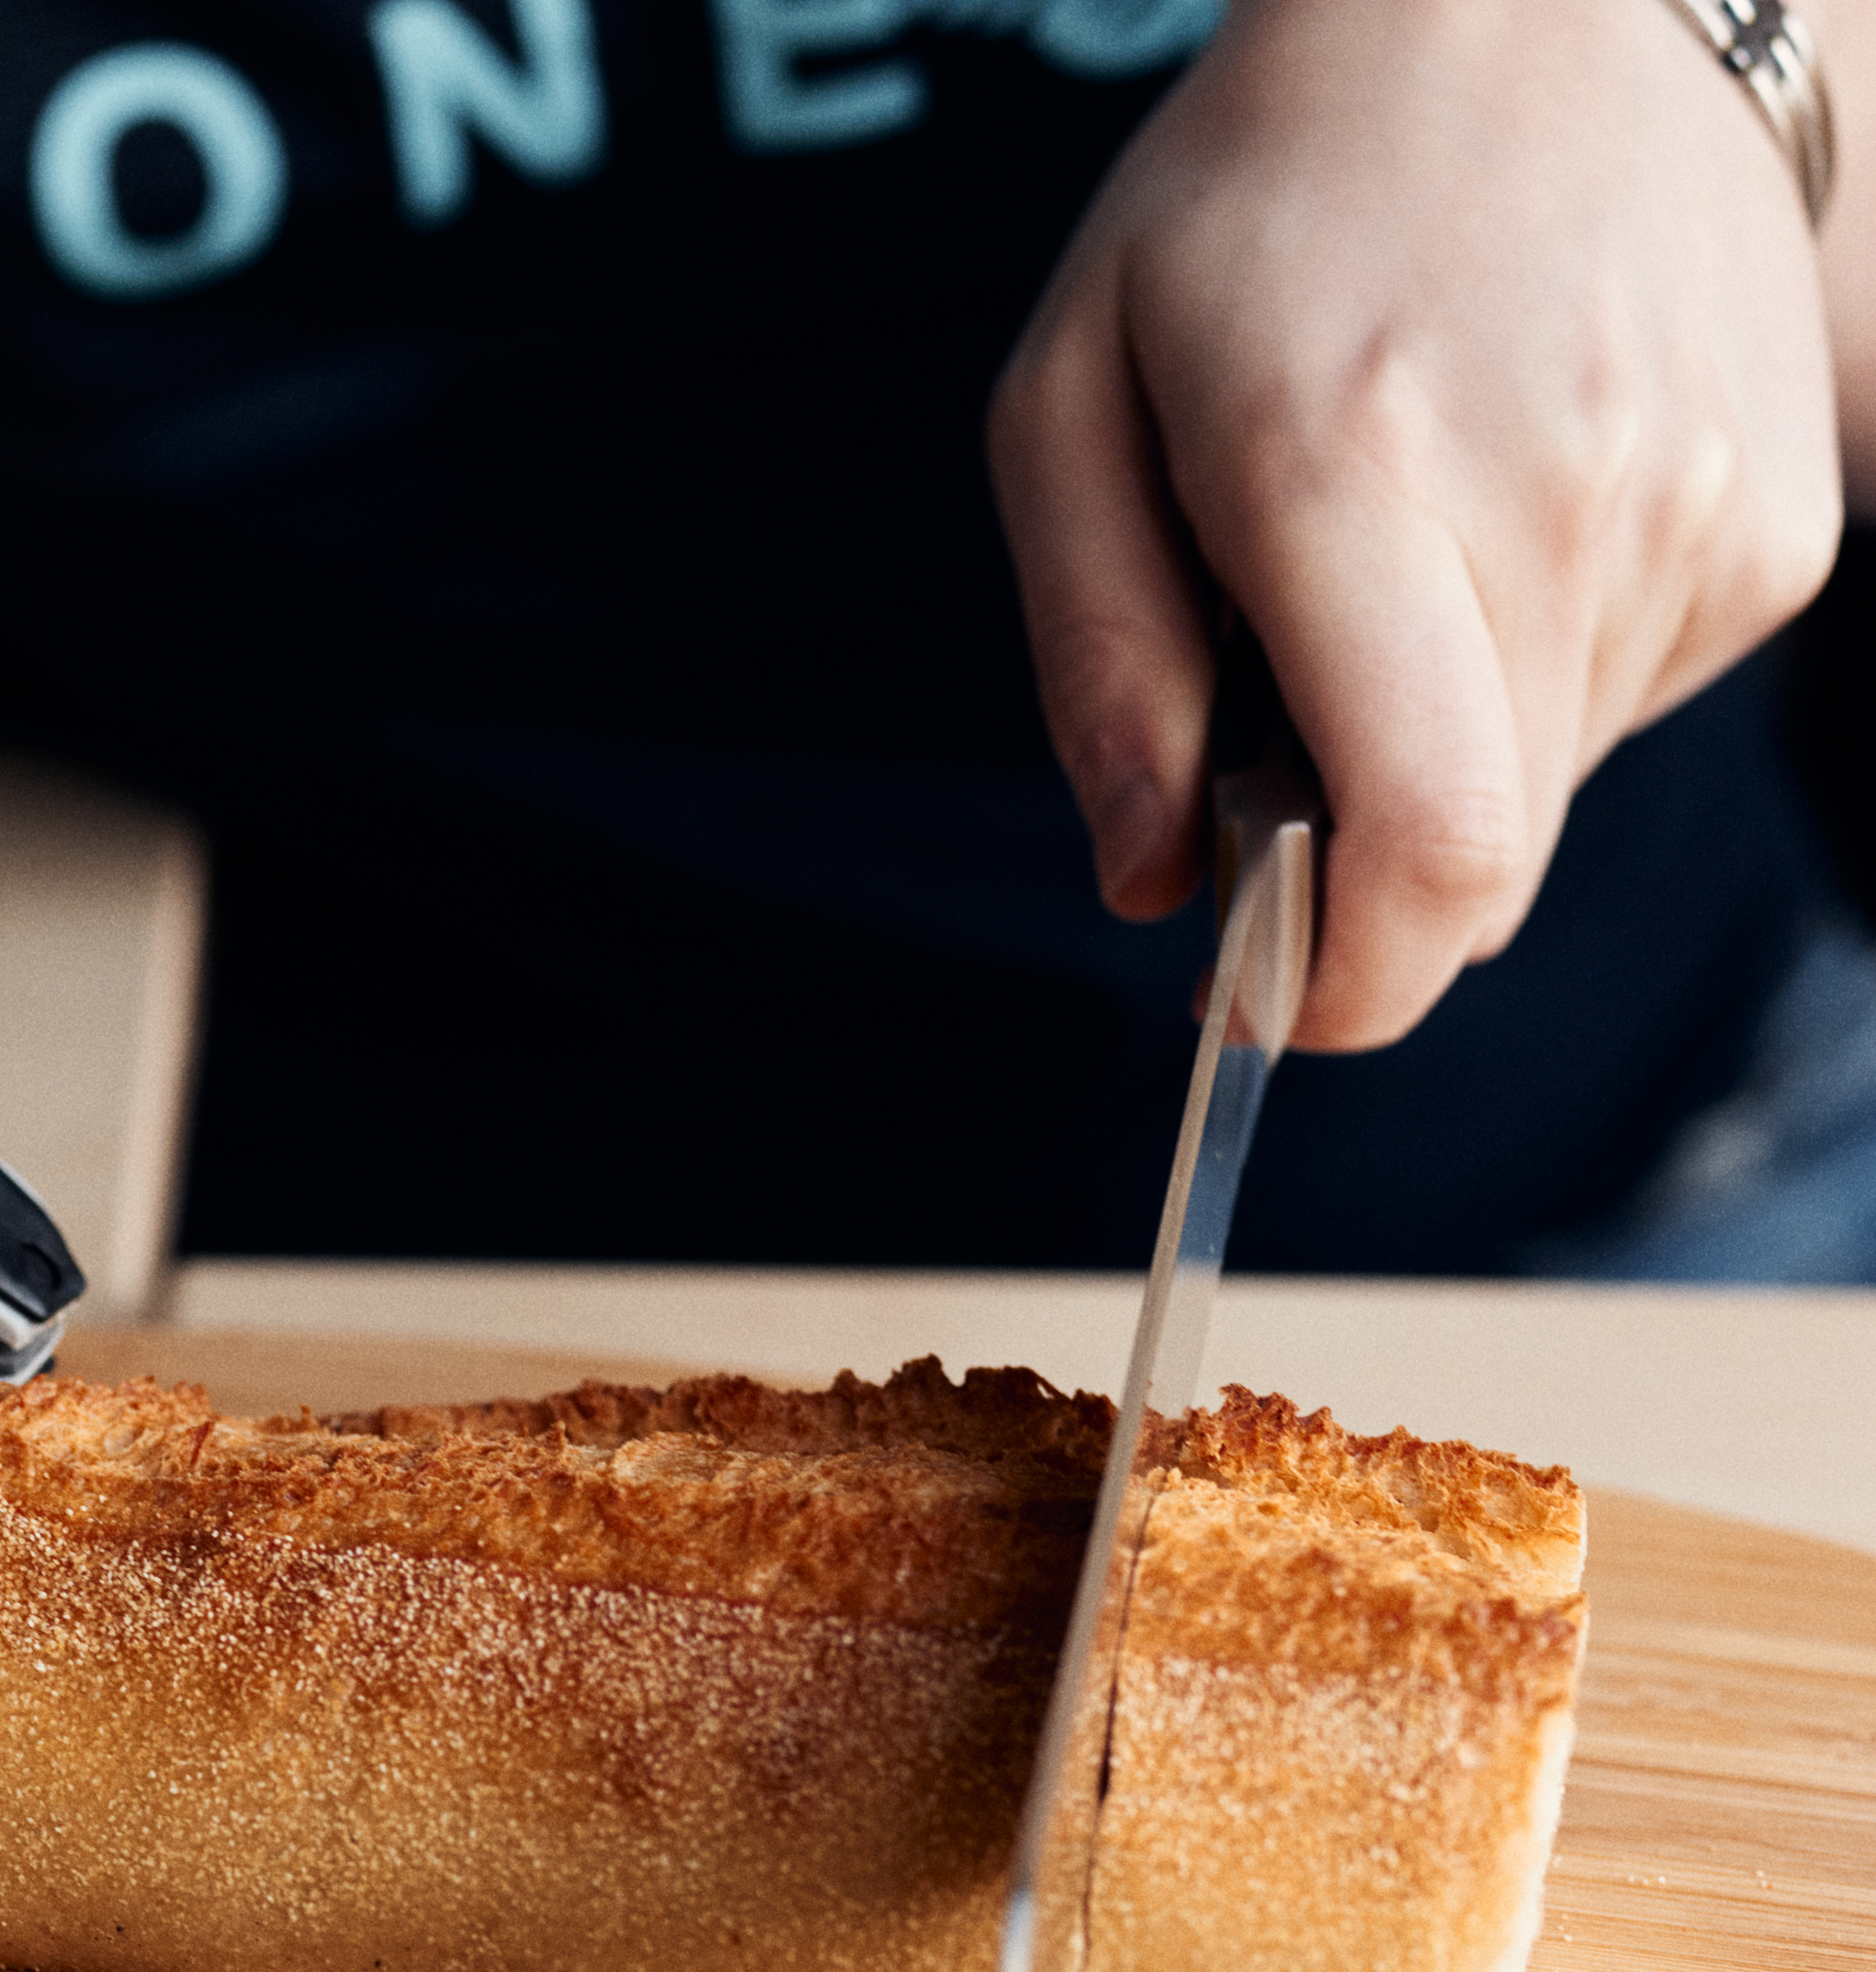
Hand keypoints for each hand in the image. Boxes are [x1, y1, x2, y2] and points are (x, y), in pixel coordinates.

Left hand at [989, 0, 1844, 1048]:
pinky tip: (1504, 502)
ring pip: (1549, 784)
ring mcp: (1701, 514)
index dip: (1341, 982)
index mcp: (1359, 480)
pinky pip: (1630, 694)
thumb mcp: (1072, 402)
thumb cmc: (1266, 198)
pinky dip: (1537, 662)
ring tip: (1398, 547)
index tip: (1258, 987)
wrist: (1540, 5)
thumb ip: (1099, 664)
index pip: (1429, 851)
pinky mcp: (1785, 526)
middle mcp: (1562, 505)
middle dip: (1358, 864)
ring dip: (1444, 739)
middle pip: (1482, 861)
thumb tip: (1151, 878)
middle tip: (1279, 721)